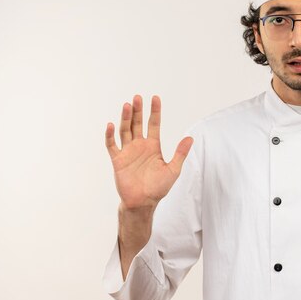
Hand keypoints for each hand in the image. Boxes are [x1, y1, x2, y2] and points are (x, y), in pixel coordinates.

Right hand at [105, 95, 193, 210]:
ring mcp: (128, 152)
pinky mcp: (118, 160)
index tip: (155, 98)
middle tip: (138, 97)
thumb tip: (190, 138)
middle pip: (137, 123)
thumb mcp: (173, 169)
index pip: (153, 124)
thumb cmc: (158, 188)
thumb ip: (180, 153)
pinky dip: (110, 135)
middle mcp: (139, 146)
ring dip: (125, 118)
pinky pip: (112, 145)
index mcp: (153, 146)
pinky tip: (111, 125)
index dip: (154, 111)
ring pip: (125, 130)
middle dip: (138, 111)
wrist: (143, 202)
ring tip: (127, 105)